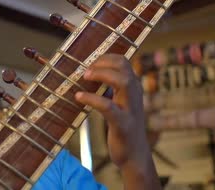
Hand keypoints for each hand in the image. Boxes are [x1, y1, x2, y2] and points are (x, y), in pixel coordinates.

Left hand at [75, 54, 159, 188]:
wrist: (134, 156)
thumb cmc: (123, 127)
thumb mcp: (119, 104)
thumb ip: (110, 90)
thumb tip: (88, 75)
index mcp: (133, 88)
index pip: (123, 62)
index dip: (105, 58)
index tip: (90, 63)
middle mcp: (135, 95)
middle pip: (125, 66)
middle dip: (104, 62)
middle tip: (86, 70)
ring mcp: (130, 109)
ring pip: (124, 81)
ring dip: (102, 75)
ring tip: (85, 77)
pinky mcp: (123, 124)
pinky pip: (108, 107)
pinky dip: (92, 99)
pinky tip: (79, 97)